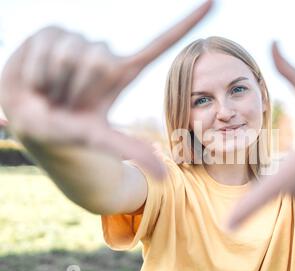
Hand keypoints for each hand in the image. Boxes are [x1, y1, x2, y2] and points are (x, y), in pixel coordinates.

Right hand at [0, 0, 212, 178]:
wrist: (31, 124)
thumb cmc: (70, 135)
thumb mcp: (102, 142)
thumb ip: (132, 151)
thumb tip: (166, 180)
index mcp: (125, 73)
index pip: (161, 43)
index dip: (187, 22)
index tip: (215, 1)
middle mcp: (105, 54)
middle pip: (100, 60)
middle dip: (80, 89)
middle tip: (69, 104)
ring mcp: (79, 41)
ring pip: (73, 54)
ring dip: (56, 83)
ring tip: (52, 94)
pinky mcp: (52, 32)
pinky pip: (46, 43)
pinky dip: (35, 70)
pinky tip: (36, 80)